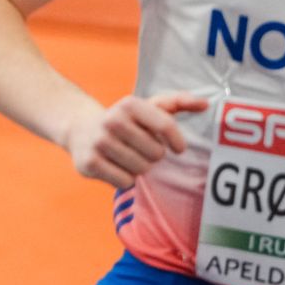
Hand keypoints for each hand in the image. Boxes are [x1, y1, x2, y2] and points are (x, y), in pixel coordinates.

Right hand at [62, 92, 208, 189]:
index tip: (178, 148)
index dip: (177, 141)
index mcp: (128, 104)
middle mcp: (111, 120)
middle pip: (155, 153)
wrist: (79, 128)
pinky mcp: (89, 162)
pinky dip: (124, 179)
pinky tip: (115, 166)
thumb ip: (177, 102)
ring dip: (139, 168)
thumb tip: (205, 104)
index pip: (166, 125)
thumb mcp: (147, 107)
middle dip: (152, 155)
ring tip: (127, 157)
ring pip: (141, 169)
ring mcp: (98, 142)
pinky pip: (124, 182)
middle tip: (140, 149)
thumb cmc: (125, 120)